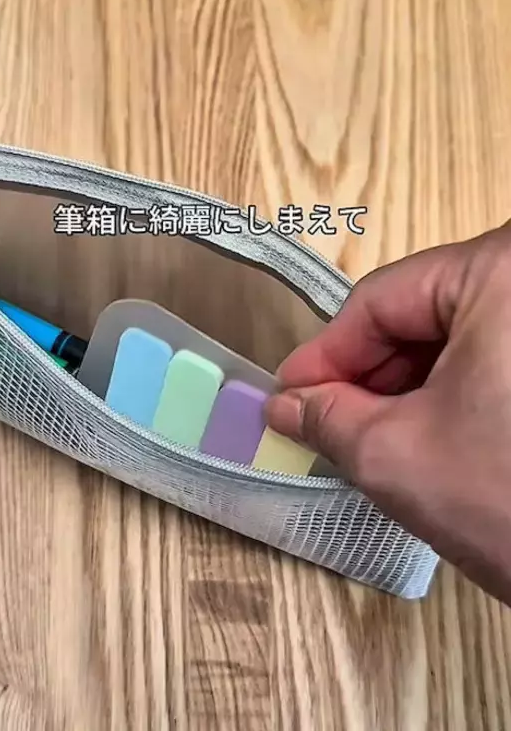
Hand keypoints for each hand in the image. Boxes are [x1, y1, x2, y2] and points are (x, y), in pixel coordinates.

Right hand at [266, 222, 510, 604]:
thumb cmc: (509, 502)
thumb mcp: (394, 453)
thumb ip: (326, 417)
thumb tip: (286, 404)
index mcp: (500, 273)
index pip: (379, 300)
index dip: (325, 355)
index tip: (290, 395)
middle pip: (420, 314)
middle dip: (366, 375)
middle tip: (323, 421)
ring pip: (455, 338)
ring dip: (404, 387)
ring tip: (369, 434)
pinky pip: (491, 357)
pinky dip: (450, 392)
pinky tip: (425, 431)